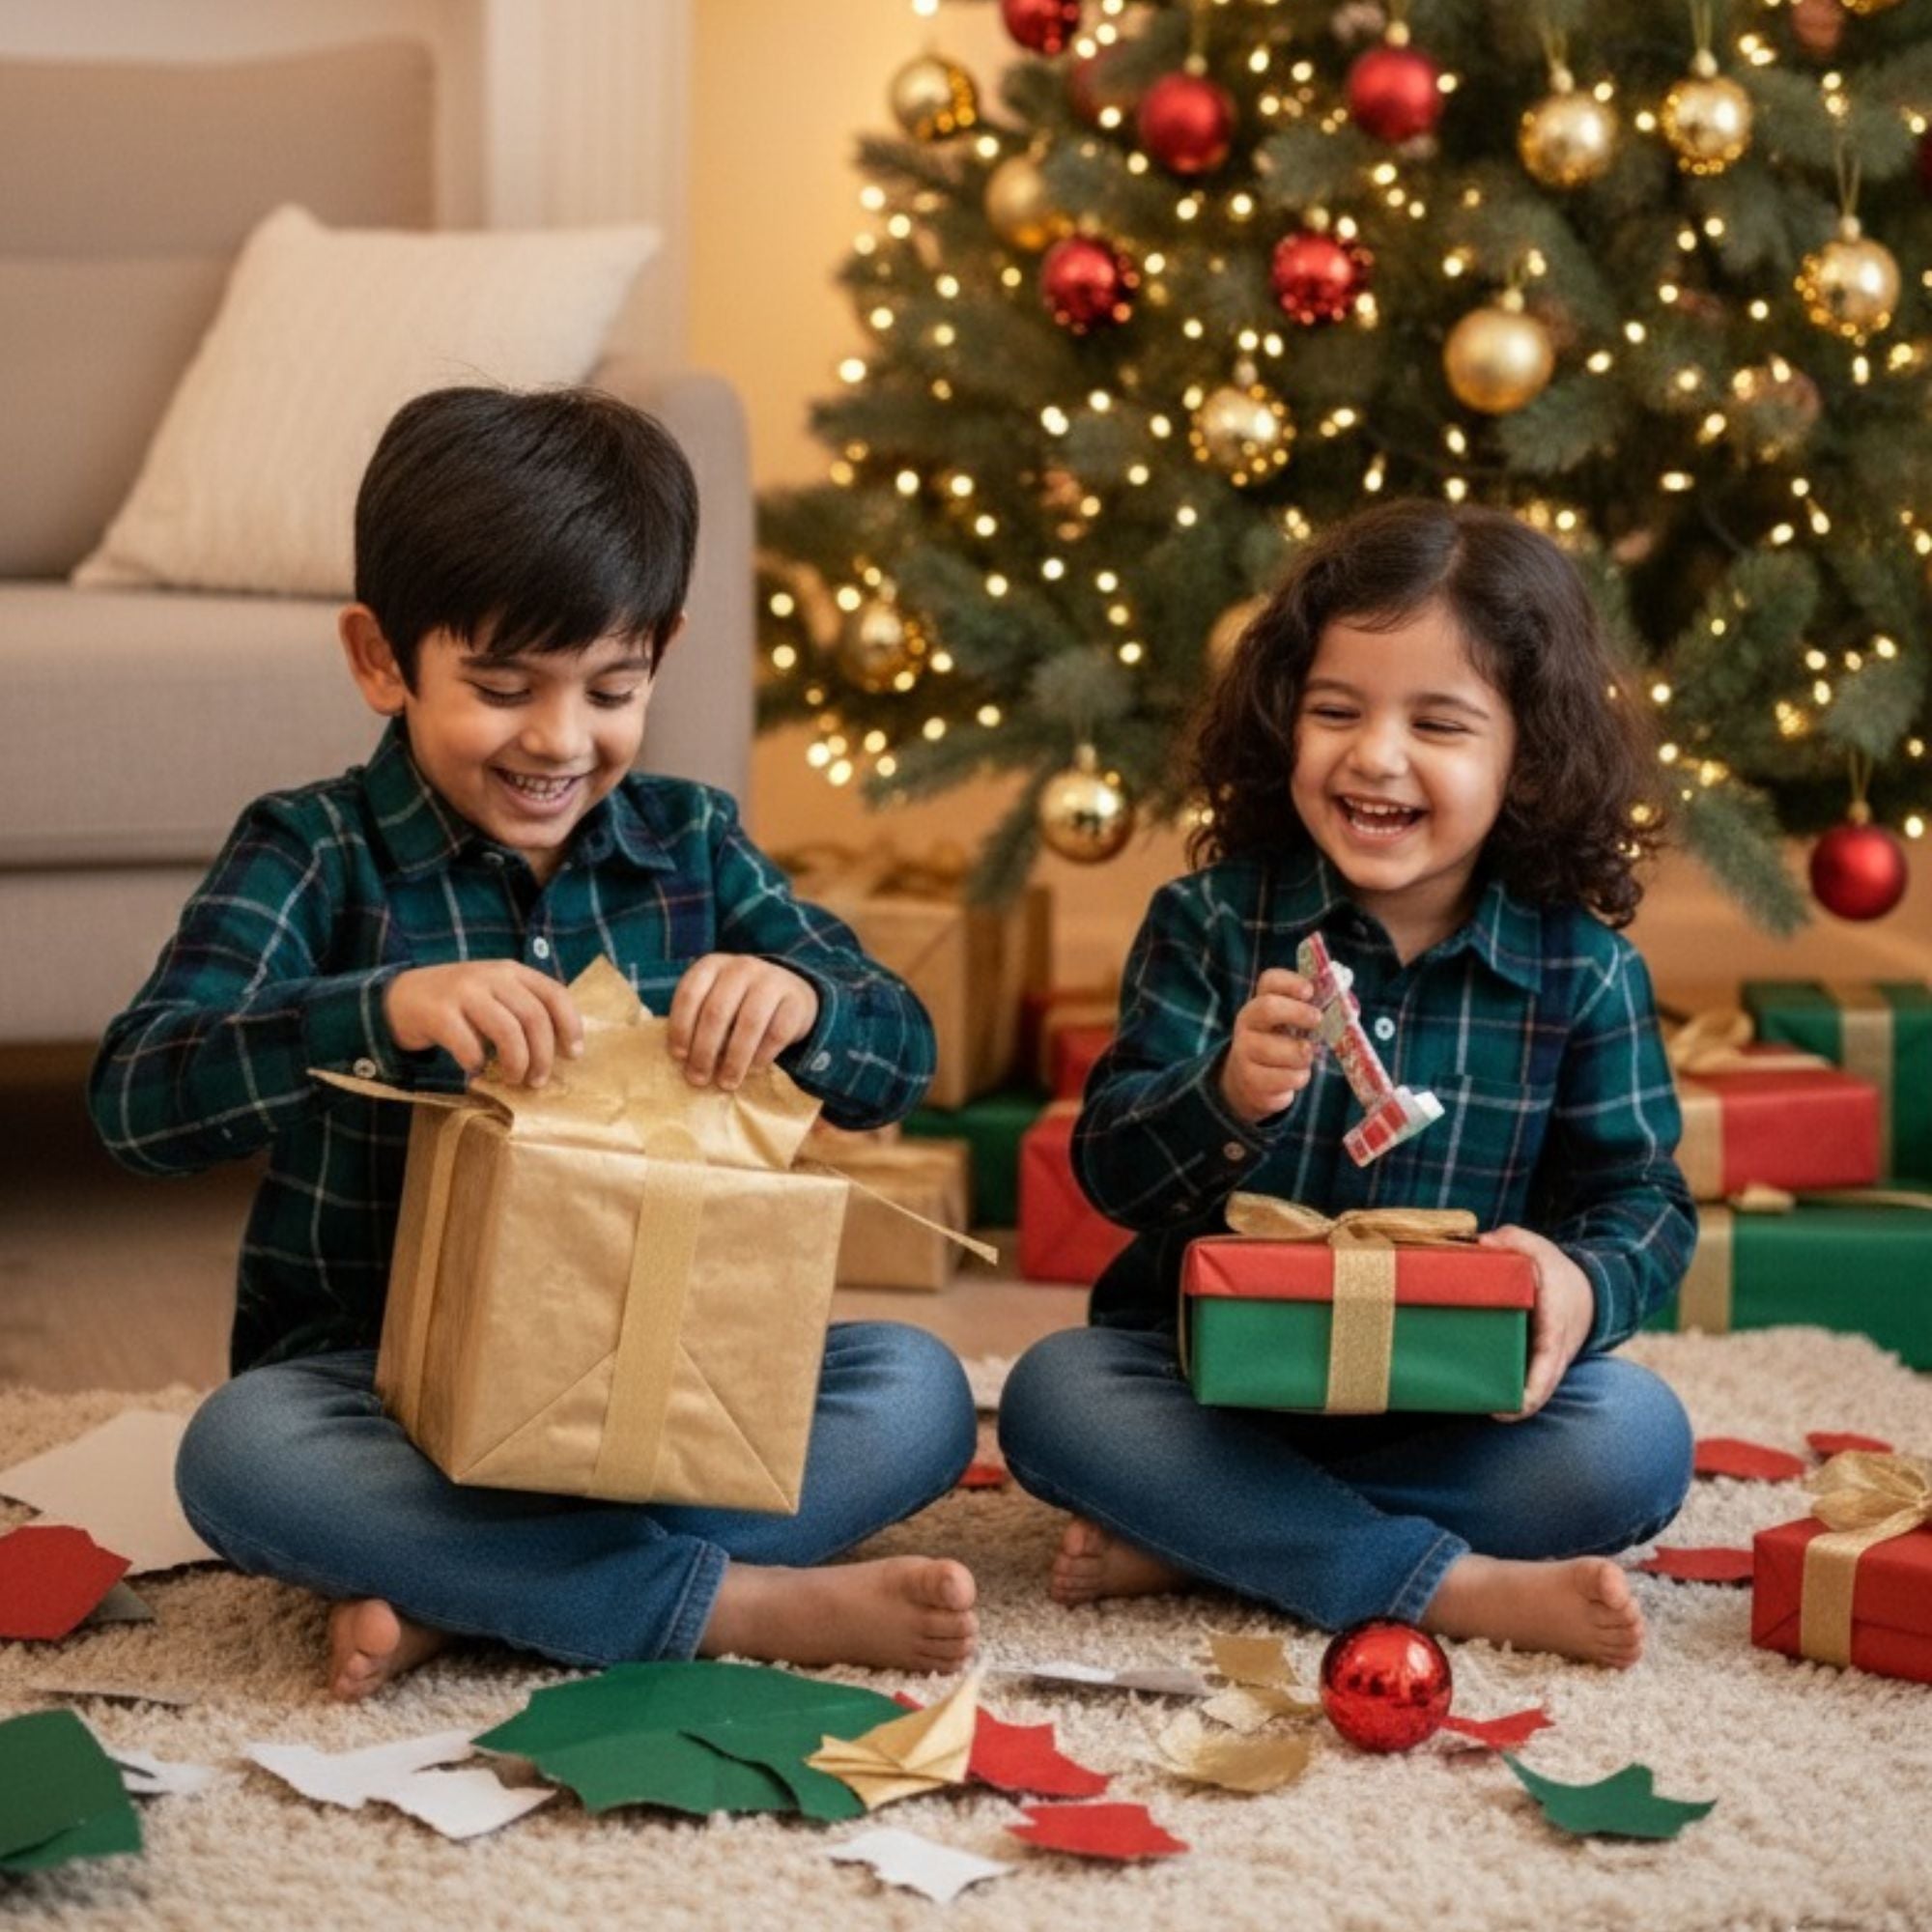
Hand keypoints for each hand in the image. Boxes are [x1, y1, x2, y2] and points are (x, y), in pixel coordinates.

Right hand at [383, 962, 582, 1085]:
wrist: (400, 997)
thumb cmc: (459, 1005)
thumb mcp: (496, 996)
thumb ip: (523, 1011)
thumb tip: (560, 1051)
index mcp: (512, 971)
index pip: (555, 994)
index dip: (571, 1026)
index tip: (573, 1055)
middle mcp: (491, 976)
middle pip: (535, 1018)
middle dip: (543, 1056)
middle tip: (538, 1080)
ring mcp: (464, 991)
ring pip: (508, 1031)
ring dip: (517, 1063)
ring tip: (514, 1079)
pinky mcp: (439, 1012)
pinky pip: (470, 1045)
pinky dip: (477, 1064)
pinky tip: (475, 1069)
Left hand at [668, 955, 819, 1089]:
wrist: (789, 991)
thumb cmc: (739, 1002)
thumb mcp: (714, 997)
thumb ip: (697, 1018)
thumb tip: (683, 1059)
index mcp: (713, 965)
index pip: (689, 994)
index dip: (681, 1027)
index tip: (679, 1057)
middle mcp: (741, 967)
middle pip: (717, 1012)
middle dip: (704, 1051)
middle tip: (698, 1078)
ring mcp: (771, 981)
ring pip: (748, 1023)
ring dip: (734, 1059)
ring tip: (726, 1083)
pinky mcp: (796, 1000)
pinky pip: (776, 1033)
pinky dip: (762, 1056)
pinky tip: (753, 1070)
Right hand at [1217, 968, 1323, 1123]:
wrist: (1250, 1082)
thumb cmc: (1281, 1046)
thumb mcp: (1293, 1027)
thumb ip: (1314, 1013)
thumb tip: (1348, 1007)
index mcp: (1260, 1004)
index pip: (1269, 982)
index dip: (1290, 983)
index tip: (1310, 991)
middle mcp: (1247, 1025)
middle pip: (1267, 1008)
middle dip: (1298, 1013)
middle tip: (1318, 1020)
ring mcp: (1244, 1053)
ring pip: (1280, 1050)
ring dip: (1302, 1055)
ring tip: (1304, 1057)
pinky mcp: (1251, 1081)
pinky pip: (1284, 1079)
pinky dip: (1298, 1078)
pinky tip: (1294, 1075)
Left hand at [1480, 1224, 1595, 1420]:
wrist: (1588, 1290)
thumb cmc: (1556, 1270)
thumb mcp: (1537, 1248)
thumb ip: (1512, 1241)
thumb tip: (1482, 1243)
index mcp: (1556, 1320)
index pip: (1548, 1357)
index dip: (1534, 1384)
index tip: (1516, 1400)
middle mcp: (1557, 1347)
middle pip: (1544, 1385)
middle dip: (1522, 1405)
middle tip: (1493, 1412)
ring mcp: (1553, 1359)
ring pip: (1539, 1389)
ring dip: (1517, 1404)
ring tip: (1484, 1408)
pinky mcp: (1544, 1364)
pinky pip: (1533, 1384)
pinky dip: (1517, 1394)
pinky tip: (1487, 1398)